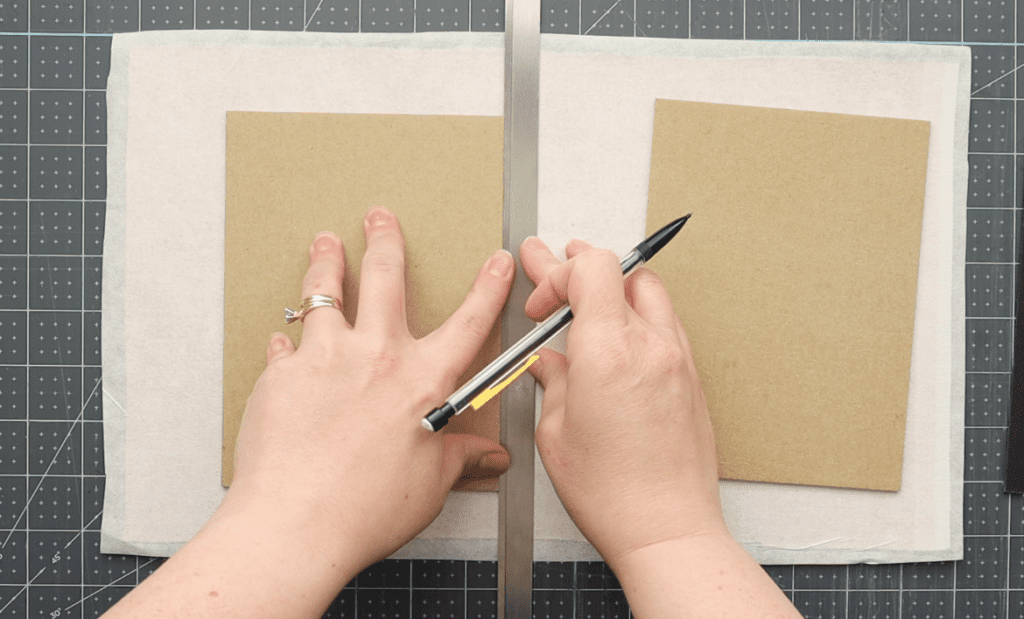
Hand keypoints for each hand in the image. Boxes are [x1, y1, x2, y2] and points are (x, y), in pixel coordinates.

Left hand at [225, 207, 512, 568]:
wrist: (295, 524)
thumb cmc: (363, 510)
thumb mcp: (430, 485)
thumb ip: (458, 458)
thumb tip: (487, 456)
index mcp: (421, 382)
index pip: (469, 323)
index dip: (488, 288)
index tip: (496, 261)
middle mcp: (375, 357)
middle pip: (385, 279)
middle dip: (385, 240)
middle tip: (380, 216)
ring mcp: (324, 359)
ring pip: (324, 293)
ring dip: (326, 262)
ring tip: (325, 243)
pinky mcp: (280, 375)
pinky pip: (284, 344)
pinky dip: (286, 338)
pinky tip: (282, 336)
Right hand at [520, 237, 725, 565]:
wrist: (667, 528)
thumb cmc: (613, 494)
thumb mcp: (556, 433)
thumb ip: (553, 382)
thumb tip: (548, 363)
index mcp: (609, 351)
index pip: (590, 269)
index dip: (556, 274)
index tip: (539, 305)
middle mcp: (650, 345)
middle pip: (621, 270)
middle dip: (580, 267)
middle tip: (552, 269)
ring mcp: (678, 358)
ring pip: (649, 290)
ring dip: (614, 286)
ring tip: (587, 295)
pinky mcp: (692, 377)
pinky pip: (666, 322)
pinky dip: (638, 314)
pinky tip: (618, 334)